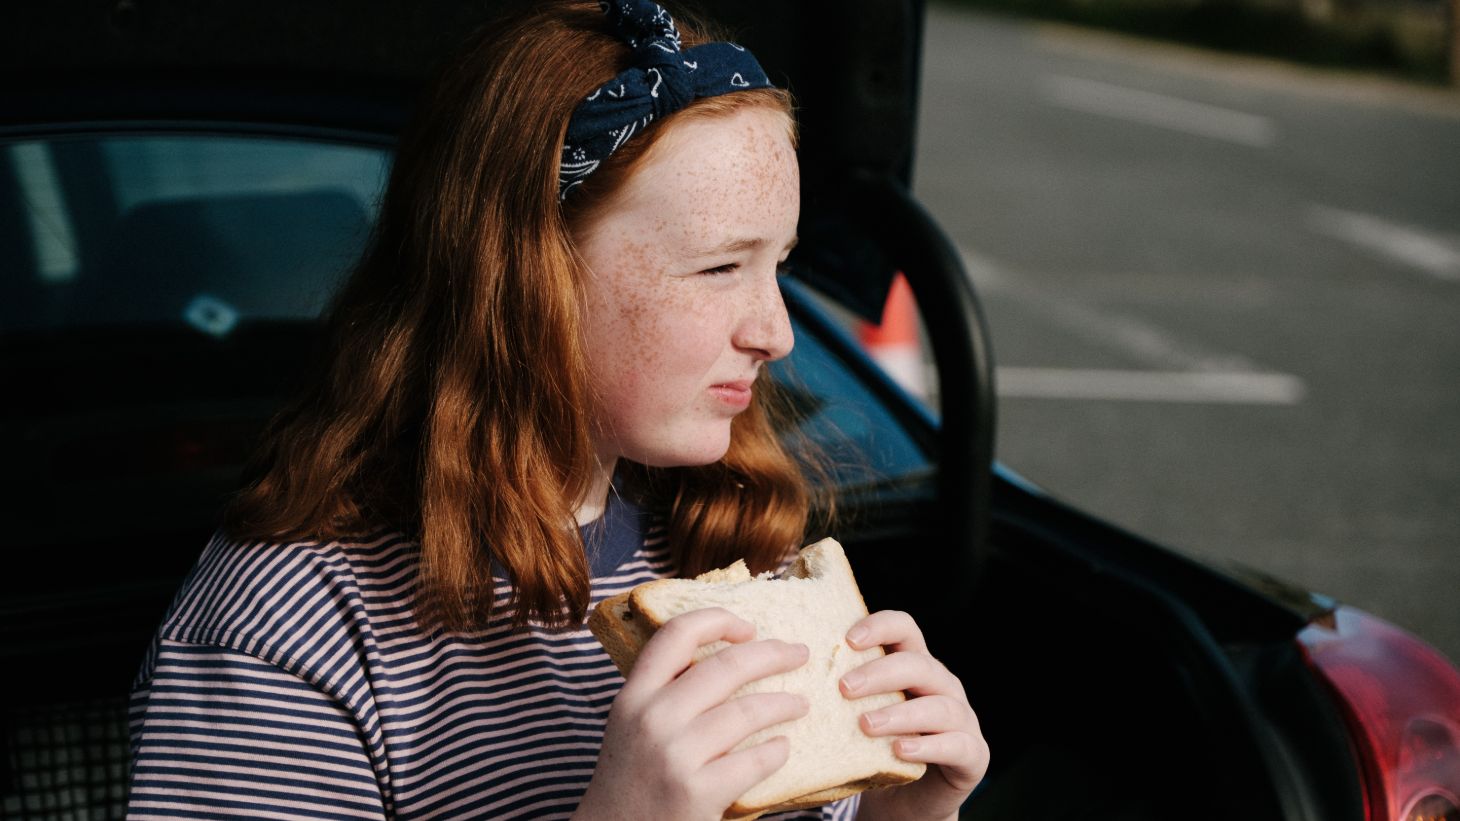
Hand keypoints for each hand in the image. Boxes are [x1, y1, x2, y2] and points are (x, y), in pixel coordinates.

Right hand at [575, 607, 810, 820]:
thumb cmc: (631, 777)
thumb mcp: (630, 723)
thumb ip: (664, 690)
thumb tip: (729, 655)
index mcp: (634, 695)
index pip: (677, 634)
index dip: (719, 620)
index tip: (748, 628)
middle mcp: (652, 718)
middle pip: (726, 666)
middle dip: (772, 654)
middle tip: (799, 653)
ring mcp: (675, 756)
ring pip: (747, 711)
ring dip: (784, 703)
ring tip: (800, 704)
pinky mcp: (697, 793)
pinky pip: (753, 761)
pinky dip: (776, 751)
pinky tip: (782, 748)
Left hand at [840, 610, 988, 820]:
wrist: (906, 801)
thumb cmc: (877, 749)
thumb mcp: (859, 713)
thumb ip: (842, 692)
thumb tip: (788, 672)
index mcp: (915, 665)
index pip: (904, 629)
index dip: (880, 627)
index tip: (848, 640)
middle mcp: (942, 685)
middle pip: (918, 664)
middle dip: (880, 673)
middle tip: (844, 688)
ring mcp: (962, 718)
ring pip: (938, 706)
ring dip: (900, 713)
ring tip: (865, 725)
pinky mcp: (972, 754)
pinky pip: (956, 744)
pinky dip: (928, 745)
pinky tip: (899, 750)